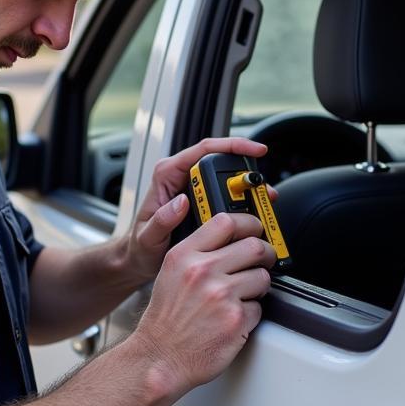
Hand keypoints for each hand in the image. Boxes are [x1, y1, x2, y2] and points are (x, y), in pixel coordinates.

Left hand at [125, 137, 274, 281]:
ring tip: (264, 198)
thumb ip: (161, 220)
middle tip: (263, 185)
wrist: (140, 260)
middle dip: (246, 169)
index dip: (231, 145)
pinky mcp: (203, 203)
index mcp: (167, 175)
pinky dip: (244, 202)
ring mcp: (194, 190)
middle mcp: (182, 178)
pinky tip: (256, 210)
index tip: (253, 150)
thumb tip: (180, 202)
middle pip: (220, 162)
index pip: (203, 149)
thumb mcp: (147, 237)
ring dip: (248, 188)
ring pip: (227, 179)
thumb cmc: (139, 246)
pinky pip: (227, 196)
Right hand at [133, 211, 276, 396]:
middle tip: (263, 260)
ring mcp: (221, 295)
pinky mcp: (236, 319)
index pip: (226, 222)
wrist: (159, 358)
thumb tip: (232, 240)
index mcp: (185, 256)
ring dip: (258, 286)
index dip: (249, 223)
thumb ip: (198, 252)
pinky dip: (251, 314)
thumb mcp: (171, 273)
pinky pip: (259, 307)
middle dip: (265, 254)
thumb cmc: (166, 320)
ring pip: (262, 277)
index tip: (255, 229)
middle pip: (254, 246)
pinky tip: (233, 319)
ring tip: (242, 296)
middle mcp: (202, 271)